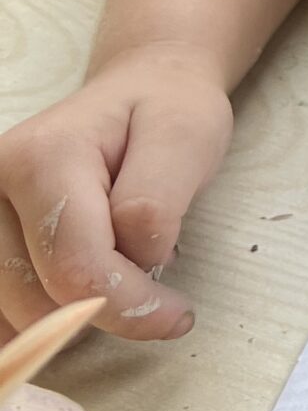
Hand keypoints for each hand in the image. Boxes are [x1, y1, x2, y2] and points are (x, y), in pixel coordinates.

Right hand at [0, 44, 232, 344]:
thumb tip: (132, 263)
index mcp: (41, 157)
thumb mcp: (186, 138)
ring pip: (16, 317)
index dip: (130, 307)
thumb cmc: (165, 111)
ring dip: (72, 316)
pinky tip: (77, 299)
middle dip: (104, 307)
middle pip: (39, 301)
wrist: (141, 88)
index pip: (76, 268)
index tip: (177, 316)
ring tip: (114, 267)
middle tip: (149, 275)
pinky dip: (41, 323)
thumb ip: (156, 203)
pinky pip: (3, 315)